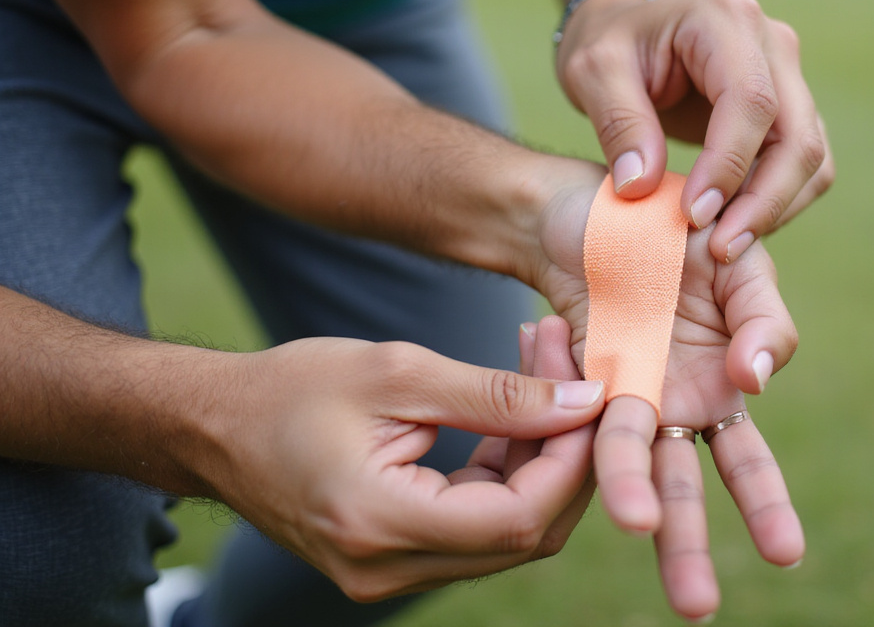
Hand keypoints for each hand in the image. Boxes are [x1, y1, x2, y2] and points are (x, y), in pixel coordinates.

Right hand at [197, 326, 603, 601]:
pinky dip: (508, 469)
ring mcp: (392, 574)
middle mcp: (388, 569)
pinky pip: (479, 523)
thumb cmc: (292, 388)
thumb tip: (585, 402)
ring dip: (542, 455)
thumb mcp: (398, 373)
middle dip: (567, 453)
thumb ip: (496, 394)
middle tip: (574, 369)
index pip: (519, 518)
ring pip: (511, 529)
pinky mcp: (398, 558)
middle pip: (527, 533)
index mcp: (380, 524)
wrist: (213, 427)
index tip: (592, 391)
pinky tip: (513, 408)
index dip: (573, 460)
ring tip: (543, 367)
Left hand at [534, 176, 805, 620]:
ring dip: (632, 500)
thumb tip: (760, 379)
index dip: (765, 507)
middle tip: (696, 611)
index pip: (747, 461)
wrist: (597, 195)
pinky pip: (583, 405)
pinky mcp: (577, 369)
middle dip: (689, 545)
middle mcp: (675, 400)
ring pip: (630, 459)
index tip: (785, 555)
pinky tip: (581, 415)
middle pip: (685, 486)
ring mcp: (624, 387)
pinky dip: (584, 418)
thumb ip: (764, 317)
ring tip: (634, 533)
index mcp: (725, 381)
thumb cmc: (683, 226)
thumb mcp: (740, 259)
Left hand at [555, 0, 834, 263]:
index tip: (692, 216)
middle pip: (796, 135)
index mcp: (726, 21)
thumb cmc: (610, 45)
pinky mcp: (793, 110)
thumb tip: (641, 189)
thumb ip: (618, 125)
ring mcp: (790, 77)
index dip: (728, 165)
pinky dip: (779, 202)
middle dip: (763, 201)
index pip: (751, 101)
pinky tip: (736, 225)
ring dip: (776, 208)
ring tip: (725, 244)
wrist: (630, 32)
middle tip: (720, 250)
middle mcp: (772, 44)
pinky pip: (806, 166)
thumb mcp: (592, 72)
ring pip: (810, 157)